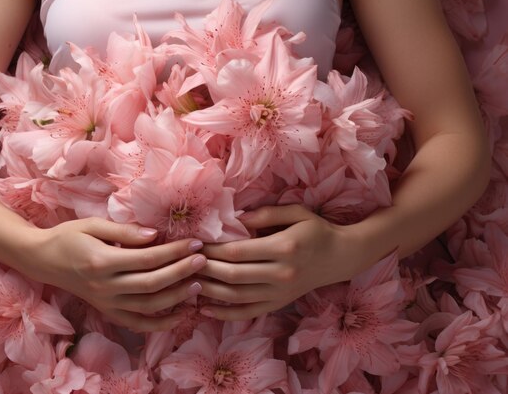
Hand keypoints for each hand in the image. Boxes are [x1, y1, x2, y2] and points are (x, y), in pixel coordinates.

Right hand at [21, 217, 206, 331]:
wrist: (43, 260)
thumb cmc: (68, 237)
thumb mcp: (92, 225)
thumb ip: (125, 230)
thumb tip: (156, 234)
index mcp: (102, 261)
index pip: (147, 259)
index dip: (174, 252)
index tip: (195, 242)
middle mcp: (105, 286)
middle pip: (152, 283)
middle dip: (181, 271)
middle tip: (204, 259)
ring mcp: (106, 303)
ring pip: (149, 306)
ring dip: (177, 296)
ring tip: (199, 282)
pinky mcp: (108, 312)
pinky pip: (138, 323)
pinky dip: (161, 323)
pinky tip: (181, 314)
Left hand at [197, 205, 366, 320]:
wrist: (342, 256)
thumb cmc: (316, 230)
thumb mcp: (296, 212)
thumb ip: (266, 213)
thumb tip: (236, 218)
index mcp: (283, 248)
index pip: (238, 252)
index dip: (212, 250)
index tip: (194, 244)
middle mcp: (281, 273)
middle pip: (233, 275)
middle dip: (205, 269)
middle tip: (184, 262)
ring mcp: (281, 292)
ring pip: (237, 297)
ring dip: (209, 291)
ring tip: (187, 283)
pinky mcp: (279, 304)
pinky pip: (248, 313)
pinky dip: (224, 314)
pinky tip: (204, 310)